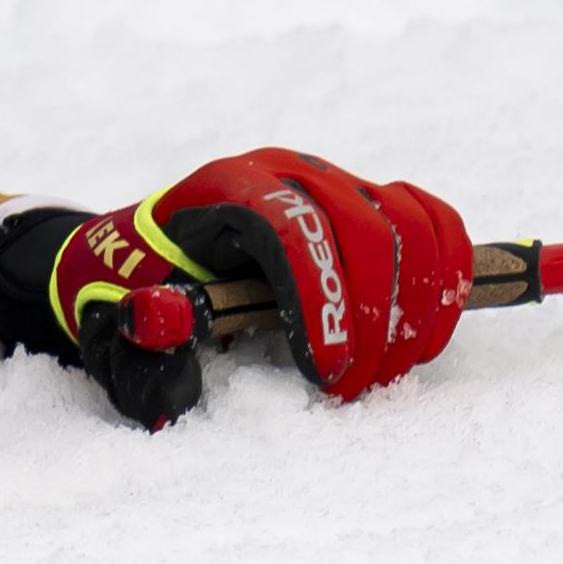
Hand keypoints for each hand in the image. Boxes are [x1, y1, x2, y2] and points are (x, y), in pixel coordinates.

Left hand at [0, 147, 472, 420]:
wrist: (147, 255)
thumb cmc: (134, 290)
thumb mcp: (116, 321)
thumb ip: (135, 340)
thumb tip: (154, 329)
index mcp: (223, 189)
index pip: (292, 229)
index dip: (321, 302)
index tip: (325, 374)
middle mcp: (287, 173)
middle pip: (365, 228)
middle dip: (373, 320)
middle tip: (353, 390)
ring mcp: (336, 183)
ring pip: (411, 227)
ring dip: (416, 308)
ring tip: (387, 372)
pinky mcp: (372, 204)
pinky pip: (434, 223)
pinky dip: (447, 278)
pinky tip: (425, 336)